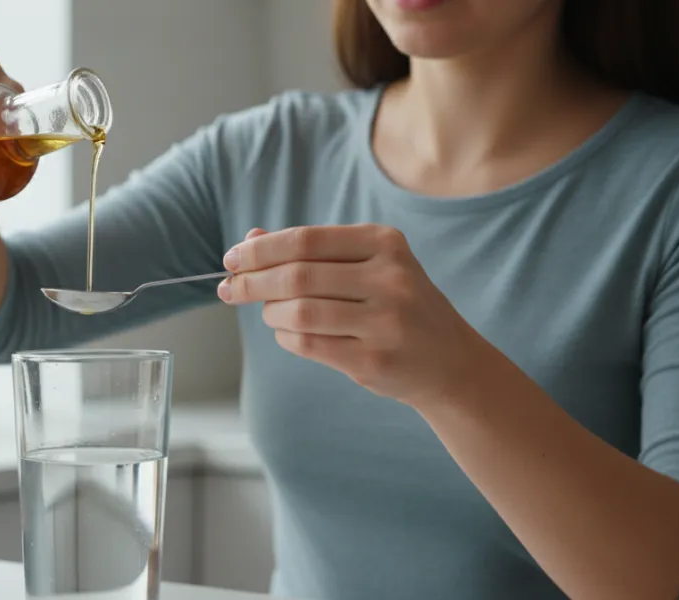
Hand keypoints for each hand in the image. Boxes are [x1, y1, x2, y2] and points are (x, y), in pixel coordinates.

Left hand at [216, 225, 491, 408]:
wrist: (449, 362)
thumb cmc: (395, 307)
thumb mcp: (365, 266)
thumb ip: (310, 252)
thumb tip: (250, 239)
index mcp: (384, 243)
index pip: (304, 240)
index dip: (260, 250)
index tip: (232, 259)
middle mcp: (390, 278)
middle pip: (297, 275)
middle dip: (252, 282)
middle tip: (228, 288)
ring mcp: (386, 321)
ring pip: (298, 311)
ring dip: (270, 313)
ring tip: (270, 313)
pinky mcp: (375, 359)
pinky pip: (308, 344)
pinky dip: (285, 337)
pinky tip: (287, 332)